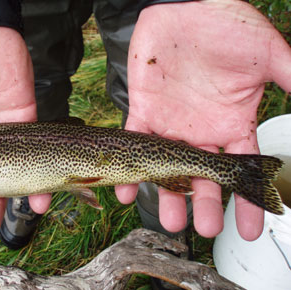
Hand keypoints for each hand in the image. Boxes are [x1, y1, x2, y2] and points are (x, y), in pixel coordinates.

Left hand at [117, 0, 290, 239]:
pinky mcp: (143, 111)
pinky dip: (128, 167)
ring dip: (167, 195)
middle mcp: (201, 130)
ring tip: (169, 220)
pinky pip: (133, 144)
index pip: (241, 170)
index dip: (246, 199)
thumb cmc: (227, 26)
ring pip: (167, 168)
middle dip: (204, 204)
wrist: (186, 6)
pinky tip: (125, 190)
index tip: (248, 227)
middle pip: (203, 176)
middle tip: (205, 228)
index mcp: (231, 123)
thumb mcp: (268, 56)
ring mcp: (171, 123)